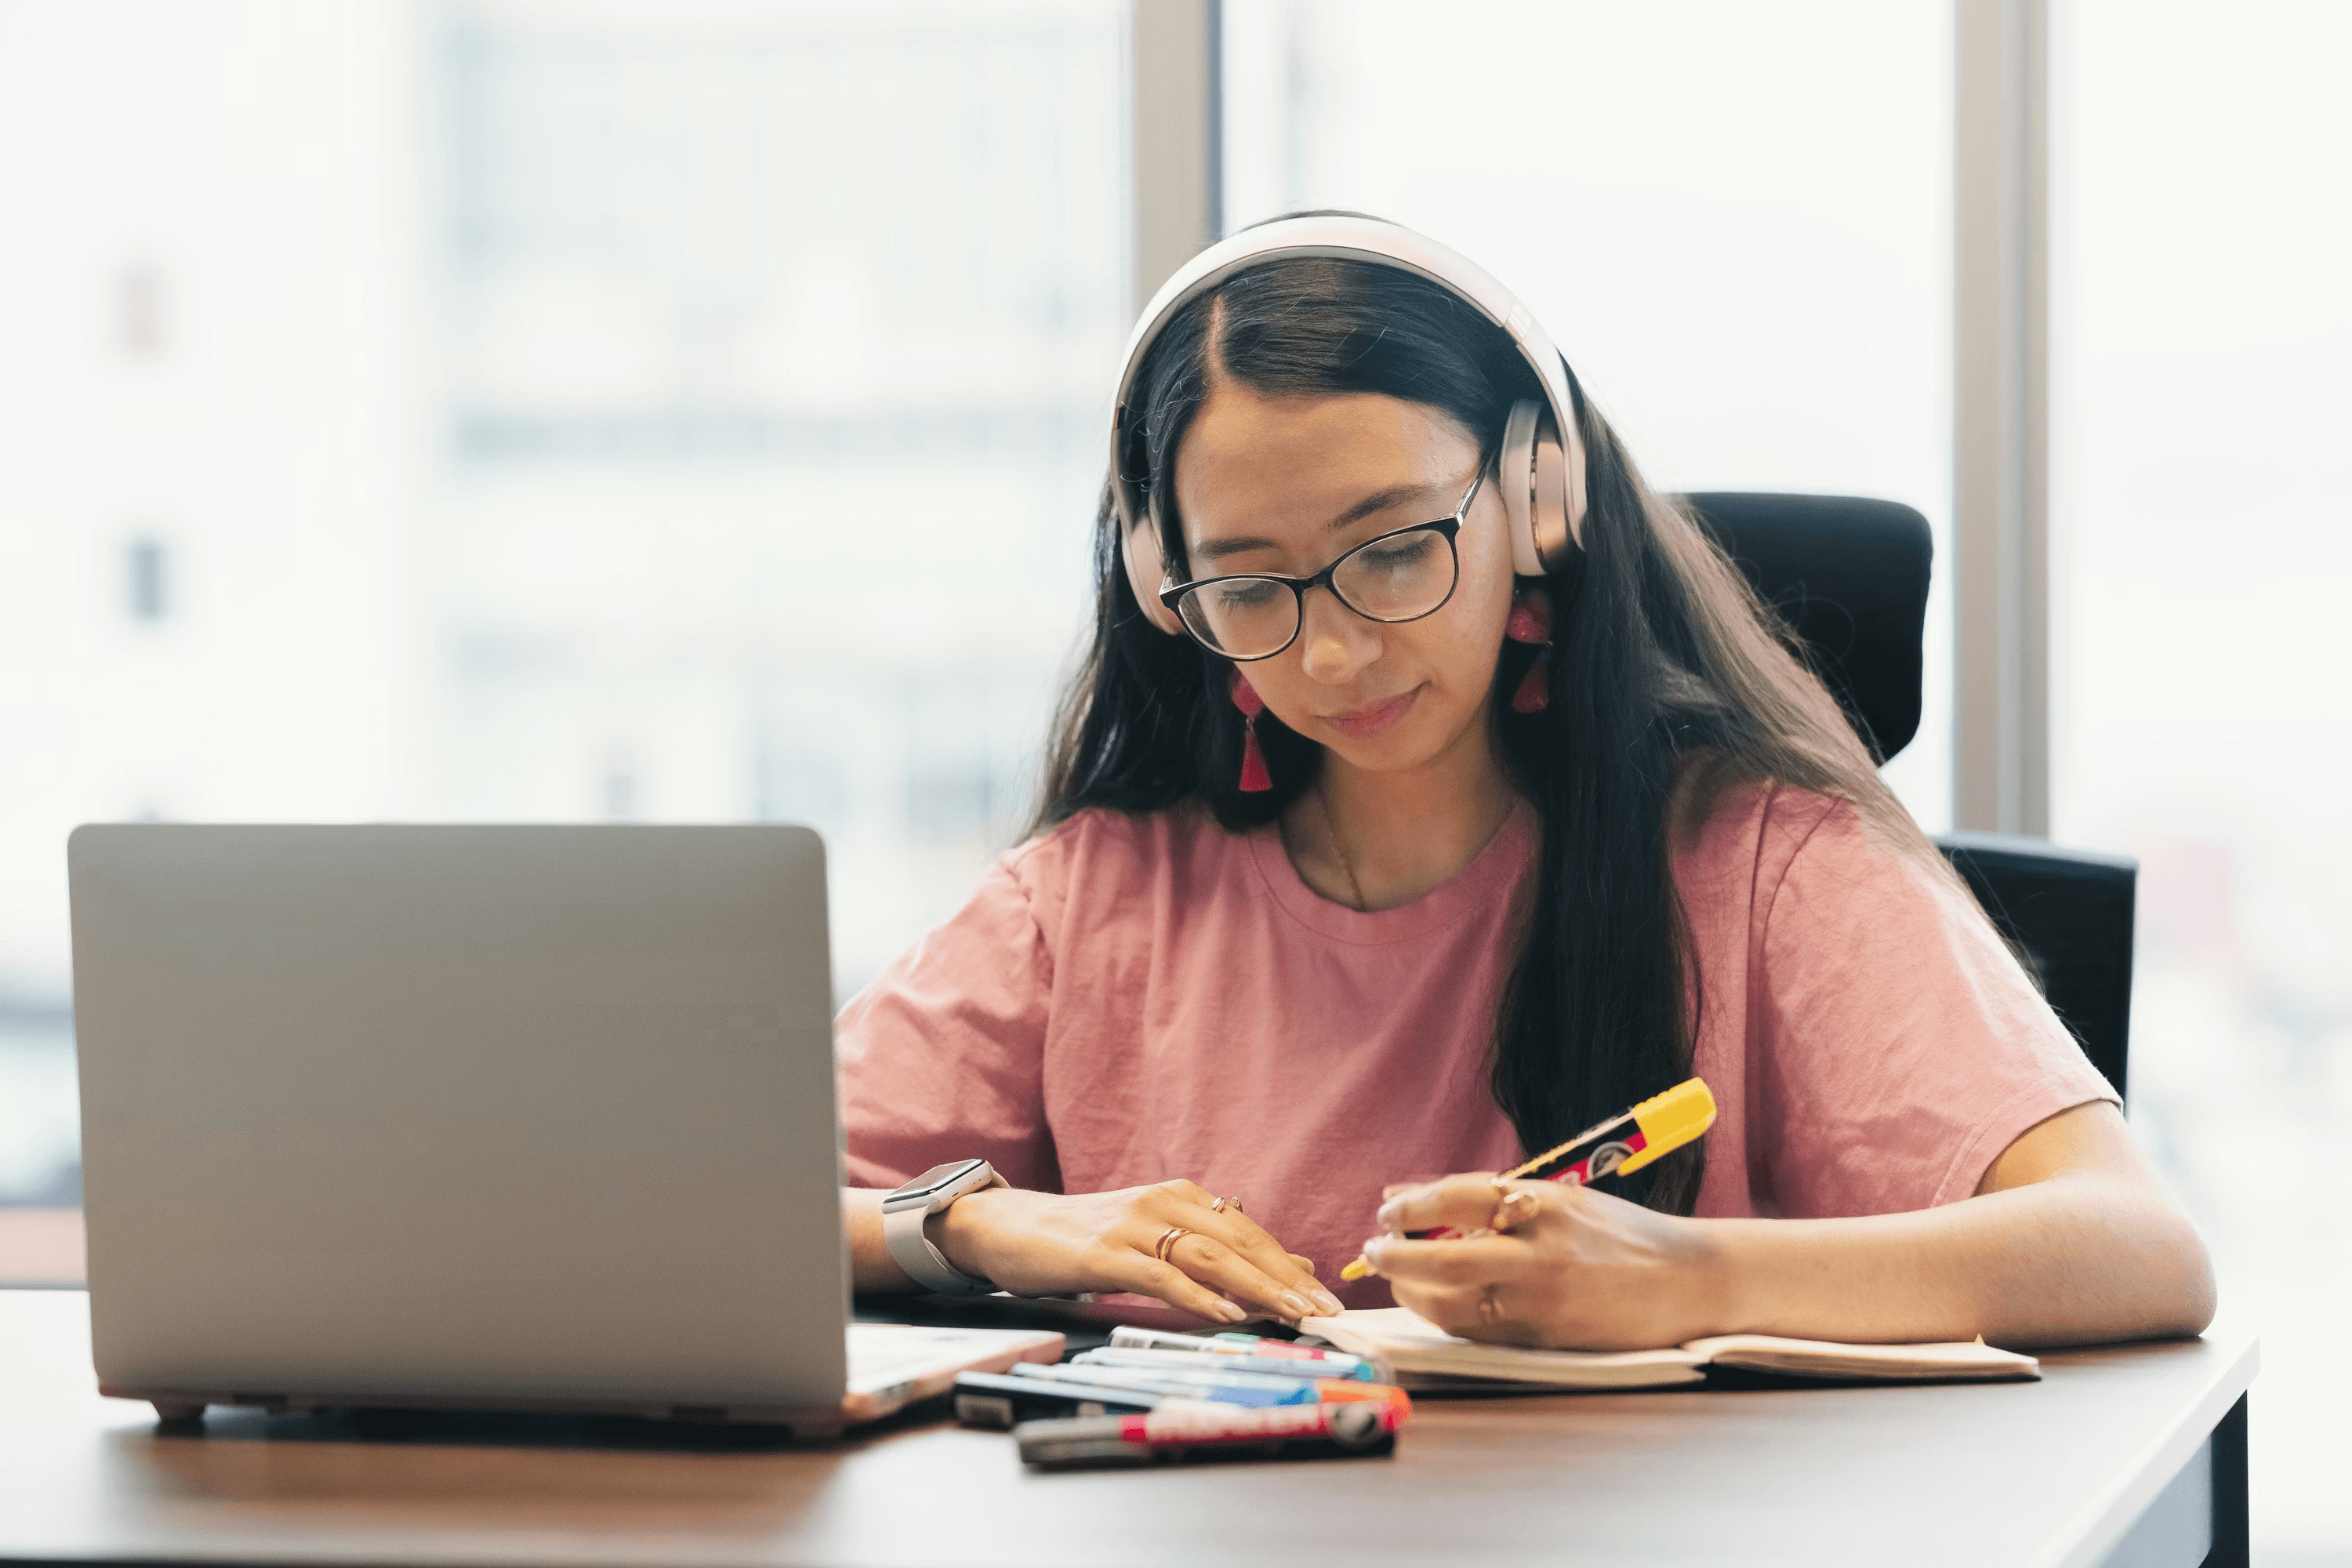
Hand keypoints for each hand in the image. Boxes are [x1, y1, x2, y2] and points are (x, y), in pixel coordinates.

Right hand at [934, 1180, 1344, 1322]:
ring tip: (1292, 1313)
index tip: (1325, 1295)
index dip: (1290, 1263)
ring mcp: (1134, 1227)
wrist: (1011, 1227)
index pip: (1249, 1232)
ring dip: (1256, 1287)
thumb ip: (1215, 1251)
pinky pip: (1161, 1276)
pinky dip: (1197, 1296)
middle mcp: (1164, 1203)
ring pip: (1209, 1257)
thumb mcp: (1156, 1236)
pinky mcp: (1105, 1254)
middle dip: (1287, 1278)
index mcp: (1181, 1197)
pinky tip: (1225, 1313)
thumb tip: (1289, 1266)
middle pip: (1239, 1241)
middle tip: (1324, 1310)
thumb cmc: (1086, 1237)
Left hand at [1360, 1173, 1727, 1349]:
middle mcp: (1542, 1255)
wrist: (1688, 1283)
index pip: (1459, 1198)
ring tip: (1399, 1278)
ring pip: (1453, 1305)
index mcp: (1547, 1207)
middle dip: (1395, 1255)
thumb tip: (1413, 1197)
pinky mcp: (1546, 1341)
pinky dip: (1447, 1316)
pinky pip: (1478, 1331)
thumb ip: (1492, 1199)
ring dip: (1413, 1292)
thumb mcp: (1562, 1200)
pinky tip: (1436, 1302)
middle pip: (1445, 1258)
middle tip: (1373, 1249)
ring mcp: (1544, 1303)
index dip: (1413, 1205)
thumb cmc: (1620, 1234)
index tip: (1388, 1210)